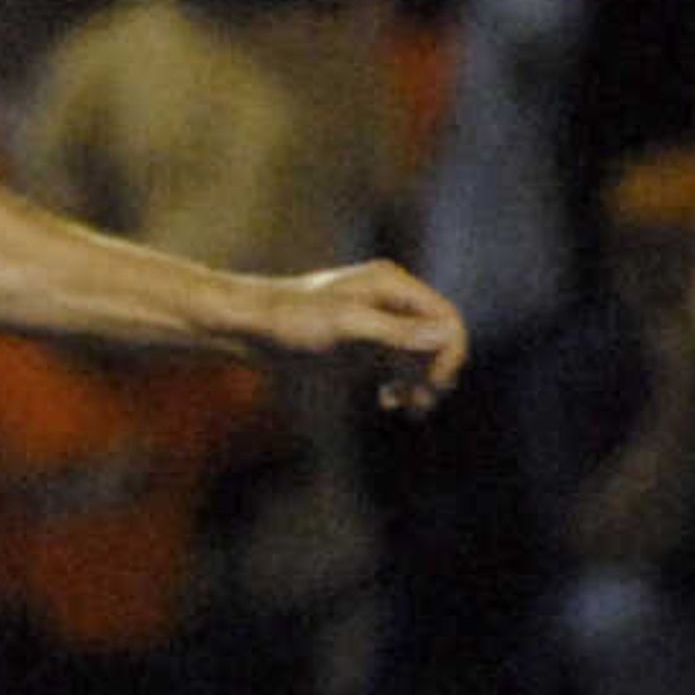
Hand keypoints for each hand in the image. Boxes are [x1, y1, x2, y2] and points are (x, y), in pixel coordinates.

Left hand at [272, 259, 468, 415]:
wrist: (246, 326)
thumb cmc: (290, 318)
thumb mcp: (346, 325)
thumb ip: (396, 332)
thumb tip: (445, 335)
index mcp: (392, 285)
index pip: (444, 317)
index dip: (449, 351)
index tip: (435, 383)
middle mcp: (390, 301)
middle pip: (436, 339)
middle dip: (435, 371)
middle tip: (422, 403)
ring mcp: (377, 324)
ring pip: (418, 356)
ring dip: (420, 382)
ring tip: (411, 409)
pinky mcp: (361, 346)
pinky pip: (397, 366)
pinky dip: (401, 384)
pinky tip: (389, 402)